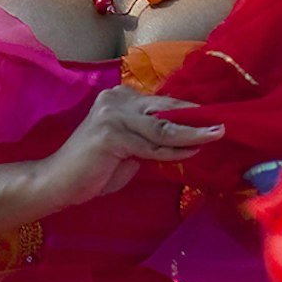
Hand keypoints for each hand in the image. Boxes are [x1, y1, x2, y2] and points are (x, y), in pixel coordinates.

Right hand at [31, 87, 223, 212]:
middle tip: (223, 125)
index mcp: (120, 99)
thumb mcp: (131, 150)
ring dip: (192, 134)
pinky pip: (151, 144)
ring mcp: (113, 115)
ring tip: (215, 135)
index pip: (162, 103)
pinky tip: (191, 150)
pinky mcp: (111, 134)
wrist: (58, 183)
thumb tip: (189, 137)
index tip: (214, 118)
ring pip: (162, 127)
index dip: (189, 111)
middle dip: (196, 118)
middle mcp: (116, 100)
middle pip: (166, 110)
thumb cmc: (95, 169)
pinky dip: (173, 149)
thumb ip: (153, 140)